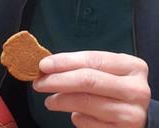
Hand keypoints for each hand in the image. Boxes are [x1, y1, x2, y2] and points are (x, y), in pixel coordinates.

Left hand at [33, 51, 150, 127]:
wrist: (140, 116)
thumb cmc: (117, 88)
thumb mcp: (108, 72)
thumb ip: (83, 67)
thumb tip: (48, 67)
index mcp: (132, 66)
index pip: (92, 60)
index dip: (65, 61)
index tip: (43, 64)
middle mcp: (136, 89)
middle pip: (88, 80)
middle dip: (58, 80)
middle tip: (39, 83)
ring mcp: (131, 113)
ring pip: (86, 102)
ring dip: (61, 101)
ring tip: (50, 100)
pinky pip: (89, 123)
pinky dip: (76, 117)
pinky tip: (73, 113)